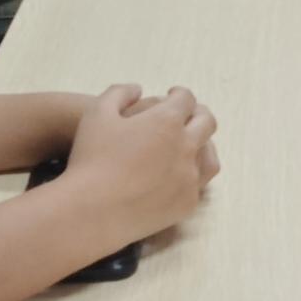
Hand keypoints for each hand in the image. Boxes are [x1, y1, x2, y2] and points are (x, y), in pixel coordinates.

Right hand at [63, 84, 220, 241]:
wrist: (92, 211)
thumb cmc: (90, 159)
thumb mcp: (96, 113)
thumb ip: (118, 93)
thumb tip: (137, 88)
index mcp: (167, 121)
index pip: (186, 100)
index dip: (180, 94)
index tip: (174, 95)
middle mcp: (186, 147)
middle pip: (206, 123)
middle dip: (198, 114)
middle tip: (188, 114)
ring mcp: (190, 177)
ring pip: (210, 156)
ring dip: (203, 145)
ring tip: (192, 144)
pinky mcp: (187, 203)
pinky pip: (199, 185)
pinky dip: (193, 175)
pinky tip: (180, 174)